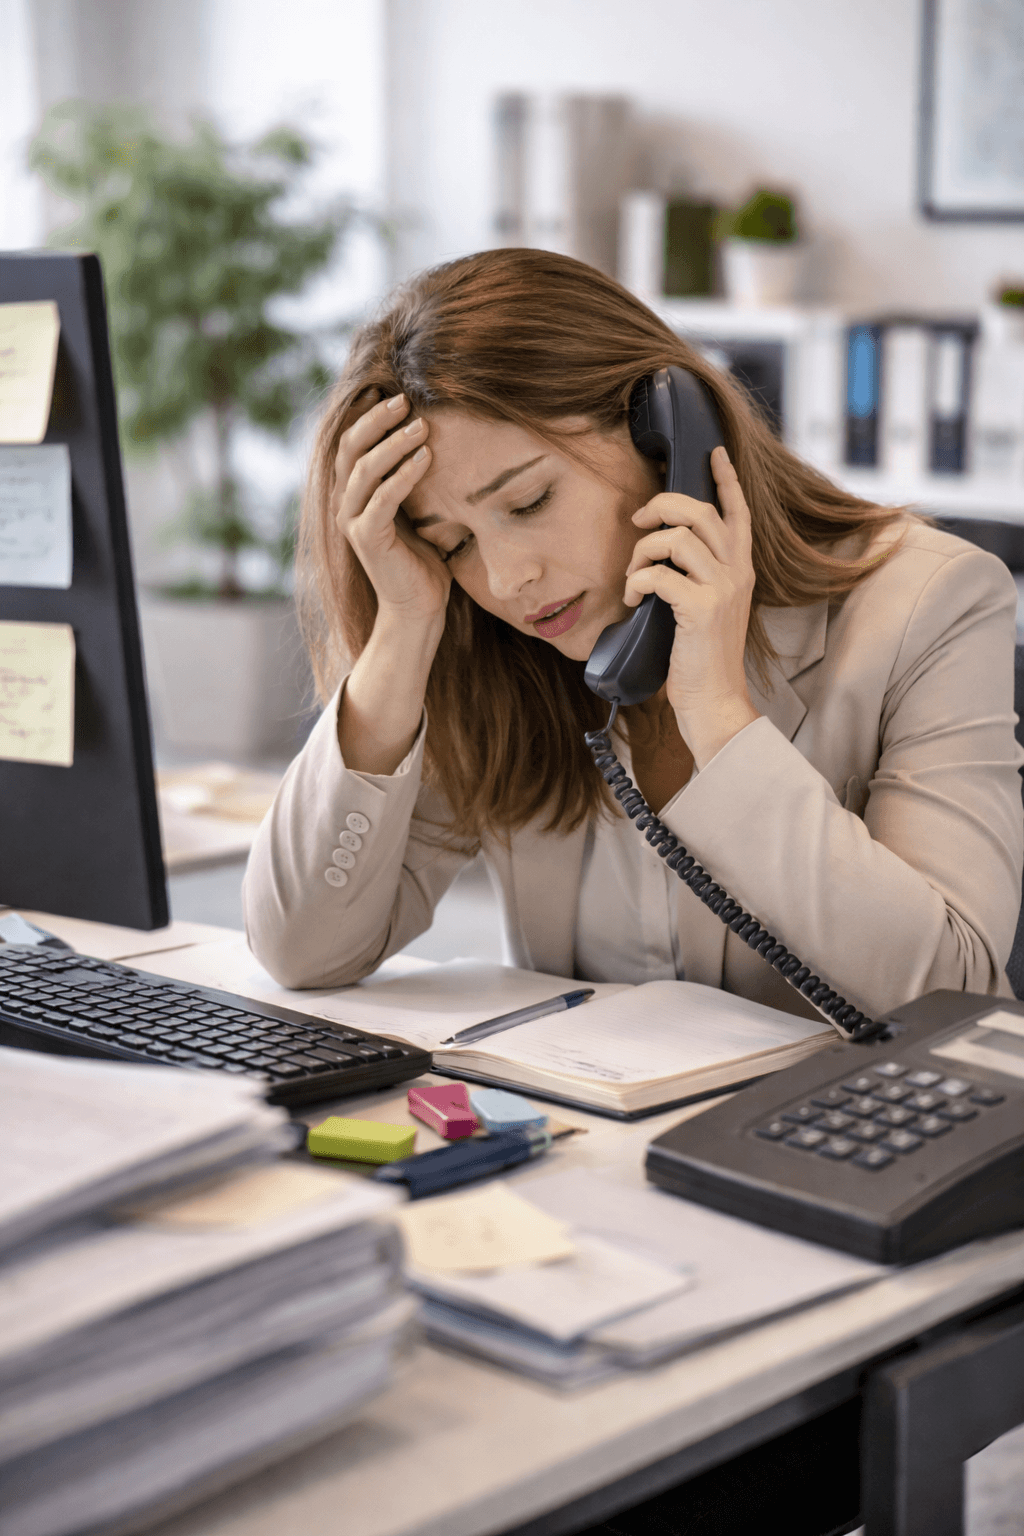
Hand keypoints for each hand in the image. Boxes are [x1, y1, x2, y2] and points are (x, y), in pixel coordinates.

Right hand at [332, 392, 449, 634]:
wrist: (419, 604)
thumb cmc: (423, 555)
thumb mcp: (417, 506)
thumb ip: (412, 475)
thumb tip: (431, 434)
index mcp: (353, 491)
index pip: (352, 441)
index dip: (366, 413)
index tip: (390, 388)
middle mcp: (345, 502)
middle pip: (350, 447)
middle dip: (376, 419)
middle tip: (405, 399)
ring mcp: (352, 520)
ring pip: (364, 468)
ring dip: (394, 443)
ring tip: (422, 426)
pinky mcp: (367, 538)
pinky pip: (383, 498)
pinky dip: (404, 475)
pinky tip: (426, 458)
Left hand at [624, 446, 759, 767]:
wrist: (714, 701)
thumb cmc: (702, 659)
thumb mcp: (708, 609)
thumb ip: (697, 578)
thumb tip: (663, 554)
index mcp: (741, 570)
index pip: (738, 512)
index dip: (726, 479)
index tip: (713, 452)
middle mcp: (737, 573)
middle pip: (700, 511)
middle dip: (662, 505)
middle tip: (639, 521)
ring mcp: (722, 590)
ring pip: (676, 538)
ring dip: (641, 551)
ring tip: (632, 578)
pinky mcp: (701, 609)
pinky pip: (658, 574)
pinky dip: (636, 581)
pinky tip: (632, 600)